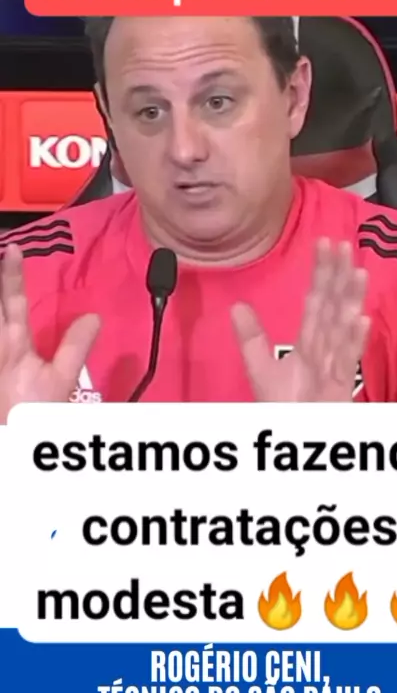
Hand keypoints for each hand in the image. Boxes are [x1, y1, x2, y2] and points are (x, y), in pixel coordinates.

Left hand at [0, 244, 99, 421]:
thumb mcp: (61, 381)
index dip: (12, 272)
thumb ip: (75, 346)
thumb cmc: (33, 413)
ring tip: (0, 294)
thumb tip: (92, 317)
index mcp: (13, 344)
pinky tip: (2, 326)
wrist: (11, 443)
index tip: (12, 248)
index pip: (12, 298)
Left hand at [232, 239, 369, 401]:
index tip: (326, 242)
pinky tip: (360, 320)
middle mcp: (325, 353)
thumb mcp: (262, 369)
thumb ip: (252, 339)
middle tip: (344, 245)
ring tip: (357, 272)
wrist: (291, 438)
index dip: (321, 273)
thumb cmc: (284, 408)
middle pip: (333, 309)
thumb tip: (237, 305)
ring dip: (351, 302)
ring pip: (343, 330)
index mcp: (309, 346)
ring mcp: (334, 370)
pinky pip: (346, 364)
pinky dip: (353, 341)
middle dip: (339, 277)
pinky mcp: (339, 391)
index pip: (316, 302)